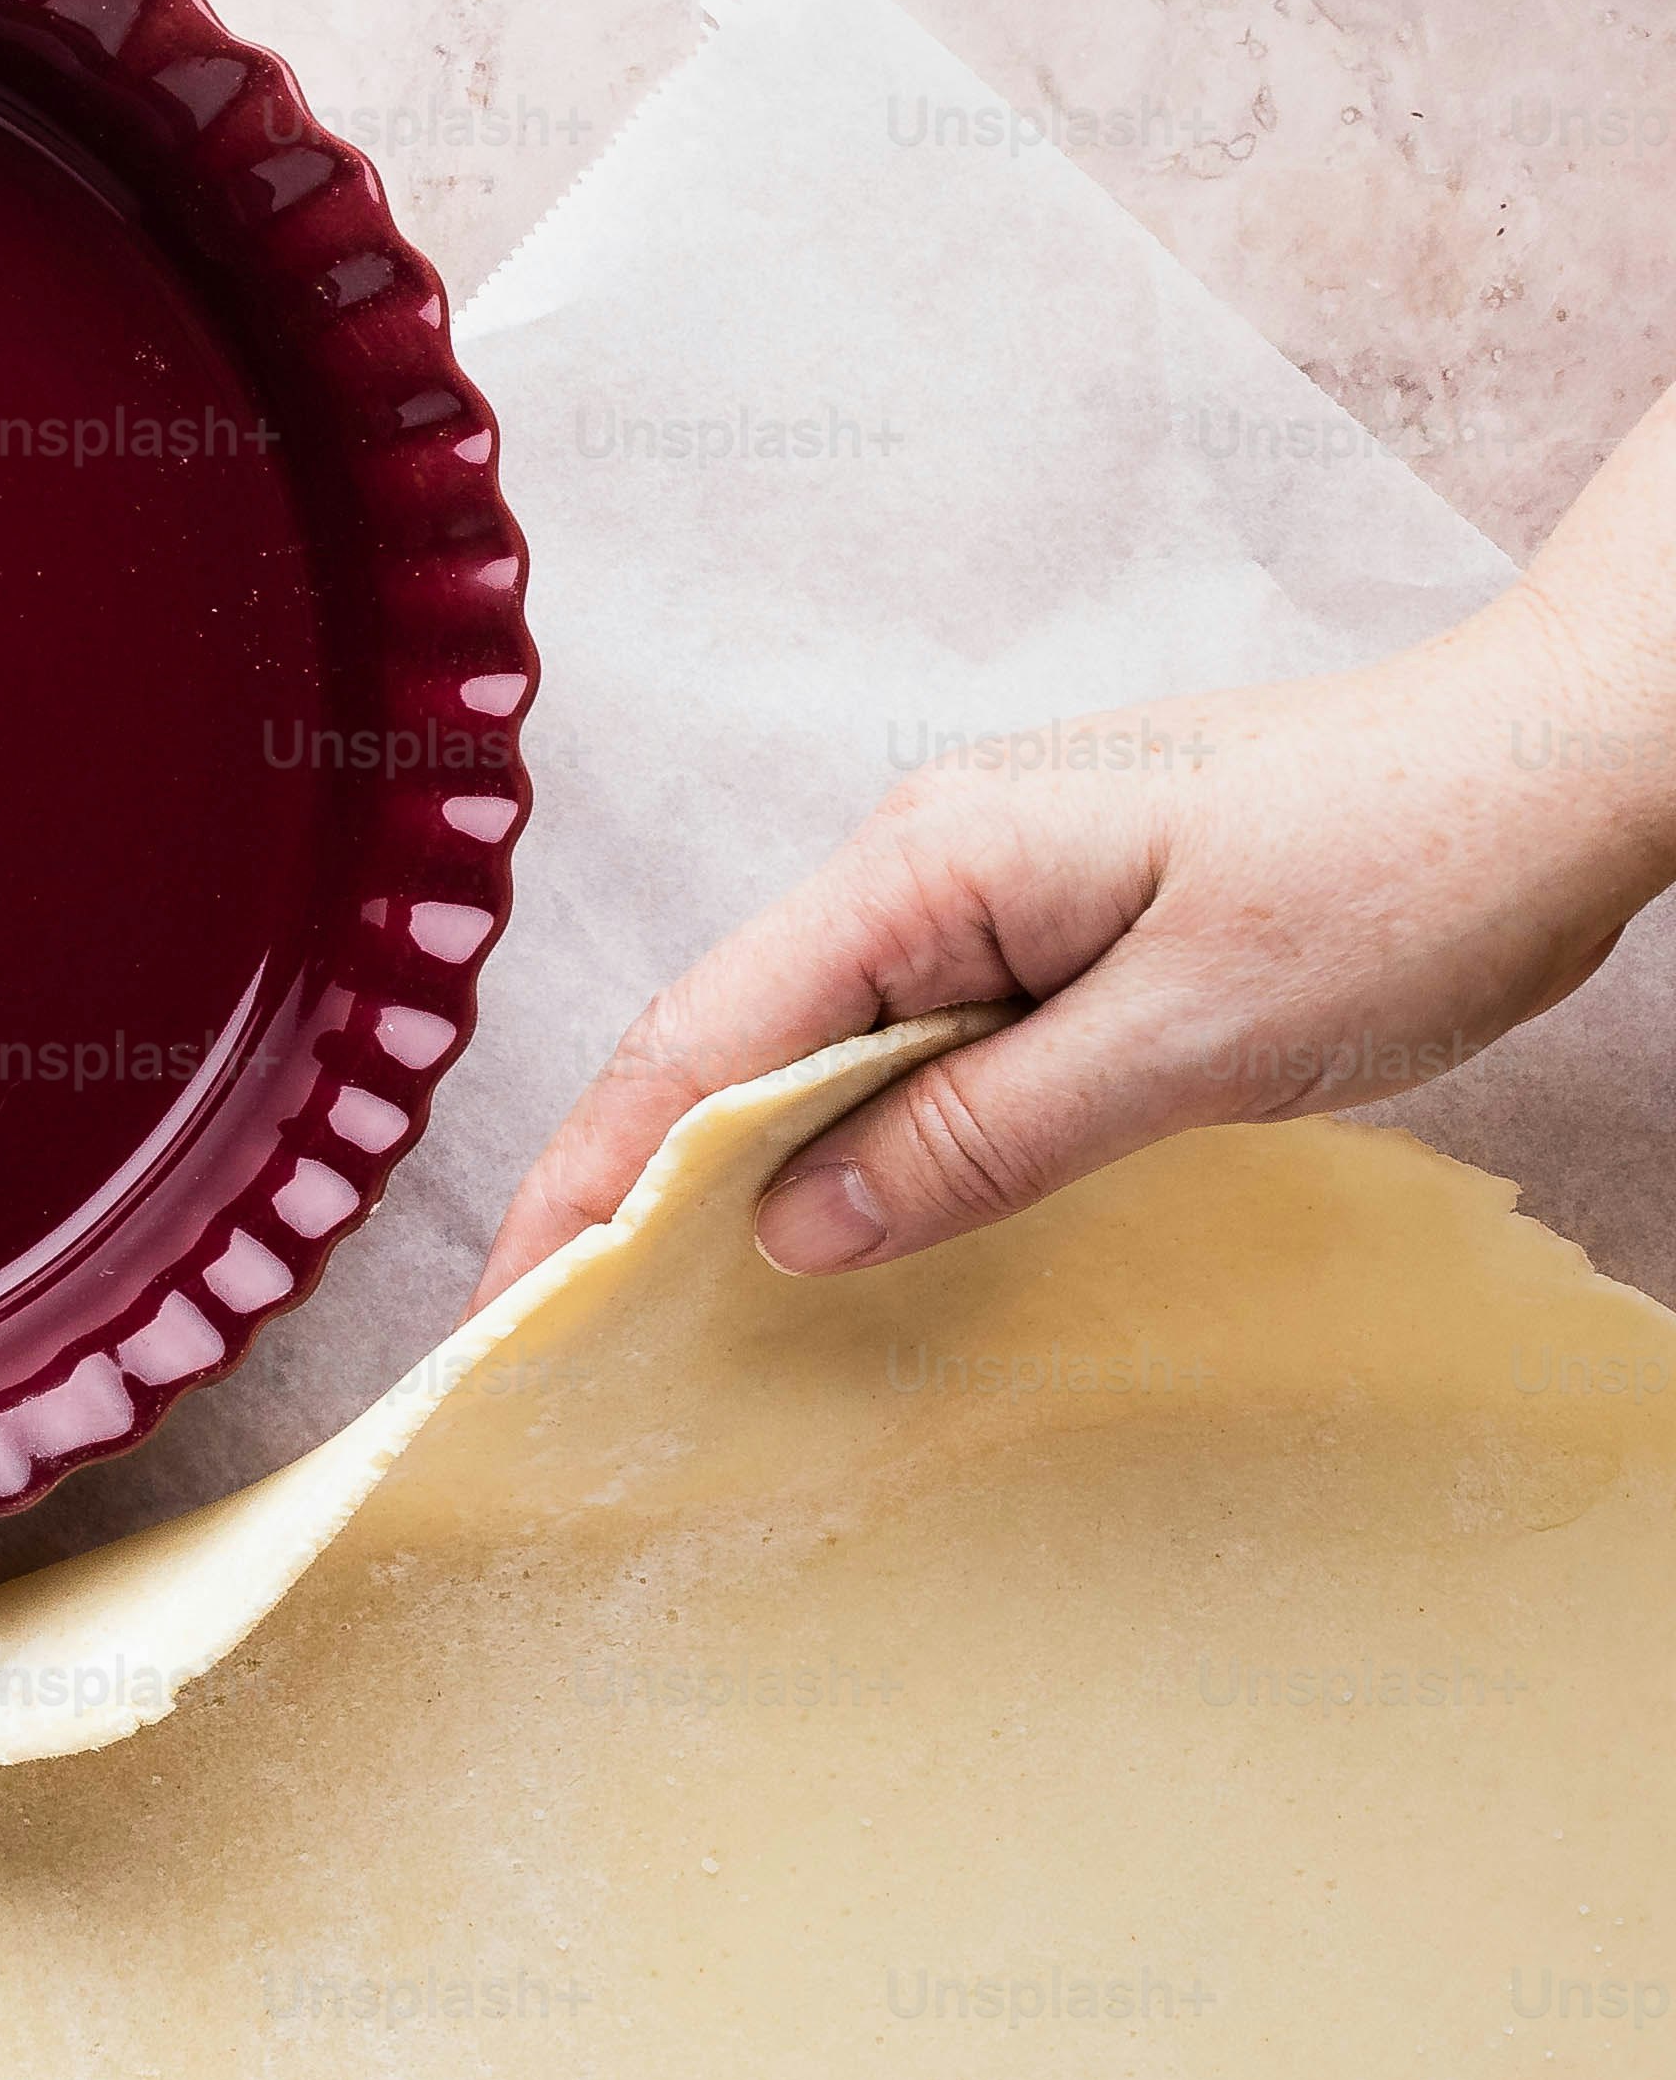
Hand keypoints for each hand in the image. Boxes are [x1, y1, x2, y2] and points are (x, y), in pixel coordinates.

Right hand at [480, 585, 1675, 1298]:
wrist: (1574, 751)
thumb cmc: (1414, 870)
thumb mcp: (1197, 1039)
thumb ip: (983, 1133)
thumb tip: (792, 1223)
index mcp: (930, 865)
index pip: (700, 1041)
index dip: (590, 1180)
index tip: (510, 1305)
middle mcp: (924, 853)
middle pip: (717, 1034)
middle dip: (613, 1179)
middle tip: (538, 1328)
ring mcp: (985, 874)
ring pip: (801, 1036)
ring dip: (719, 1161)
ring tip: (640, 1290)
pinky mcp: (1047, 909)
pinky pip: (892, 1029)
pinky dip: (830, 1127)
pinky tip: (818, 1205)